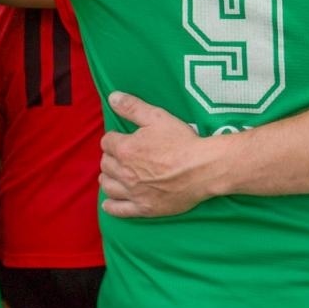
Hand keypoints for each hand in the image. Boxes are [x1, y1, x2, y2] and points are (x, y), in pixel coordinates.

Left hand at [100, 91, 218, 217]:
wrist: (202, 169)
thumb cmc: (181, 141)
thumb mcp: (157, 117)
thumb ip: (132, 107)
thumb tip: (112, 97)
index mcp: (125, 149)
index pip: (107, 142)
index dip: (114, 139)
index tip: (122, 139)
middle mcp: (124, 172)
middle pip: (105, 164)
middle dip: (111, 158)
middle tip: (122, 156)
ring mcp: (133, 192)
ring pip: (108, 186)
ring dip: (108, 178)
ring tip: (114, 175)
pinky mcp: (143, 208)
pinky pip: (119, 209)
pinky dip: (110, 206)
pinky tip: (108, 203)